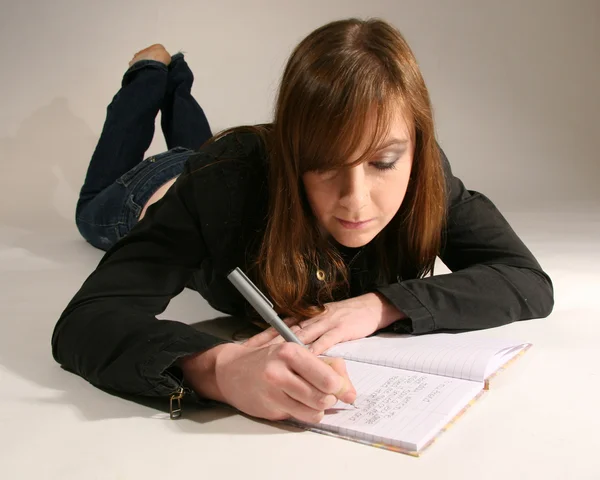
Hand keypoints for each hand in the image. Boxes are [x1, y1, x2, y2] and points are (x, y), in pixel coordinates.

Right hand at [181, 343, 356, 422]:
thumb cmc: (267, 359)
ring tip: (313, 398)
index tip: (342, 389)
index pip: (328, 377)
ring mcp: (273, 393)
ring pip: (314, 411)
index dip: (341, 386)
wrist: (230, 371)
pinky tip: (299, 403)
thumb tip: (349, 390)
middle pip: (323, 397)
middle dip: (330, 398)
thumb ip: (326, 366)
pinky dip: (306, 413)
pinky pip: (300, 417)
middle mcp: (280, 372)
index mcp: (290, 352)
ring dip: (319, 408)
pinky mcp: (270, 409)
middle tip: (327, 393)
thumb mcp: (295, 352)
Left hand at [244, 293, 404, 354]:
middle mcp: (314, 317)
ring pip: (303, 334)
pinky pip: (325, 340)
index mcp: (309, 316)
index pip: (283, 324)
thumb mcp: (326, 321)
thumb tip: (295, 347)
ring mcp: (327, 322)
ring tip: (273, 357)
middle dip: (269, 341)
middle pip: (287, 330)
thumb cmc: (349, 316)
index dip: (266, 334)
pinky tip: (306, 358)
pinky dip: (315, 349)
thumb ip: (311, 332)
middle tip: (253, 351)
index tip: (250, 343)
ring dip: (288, 346)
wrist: (373, 306)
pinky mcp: (341, 329)